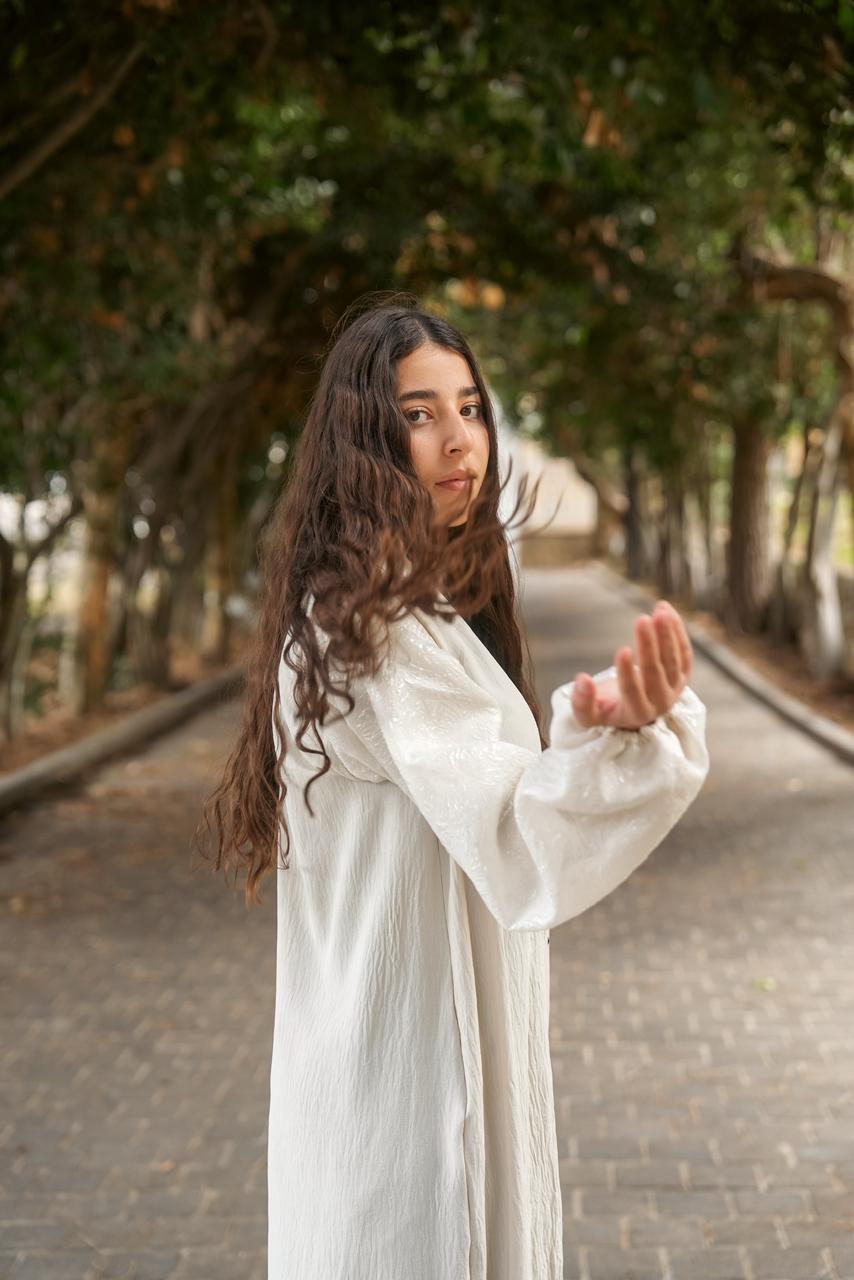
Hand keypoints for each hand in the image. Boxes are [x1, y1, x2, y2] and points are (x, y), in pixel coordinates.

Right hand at [570, 600, 693, 730]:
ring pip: (673, 660)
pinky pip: (683, 651)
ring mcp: (675, 688)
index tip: (622, 649)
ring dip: (667, 634)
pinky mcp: (683, 674)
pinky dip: (677, 631)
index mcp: (636, 714)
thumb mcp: (589, 714)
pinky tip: (666, 610)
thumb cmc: (608, 708)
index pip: (632, 692)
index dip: (627, 672)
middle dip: (648, 645)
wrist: (635, 709)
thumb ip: (581, 702)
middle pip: (655, 672)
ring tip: (660, 611)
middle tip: (641, 620)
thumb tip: (581, 679)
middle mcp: (660, 703)